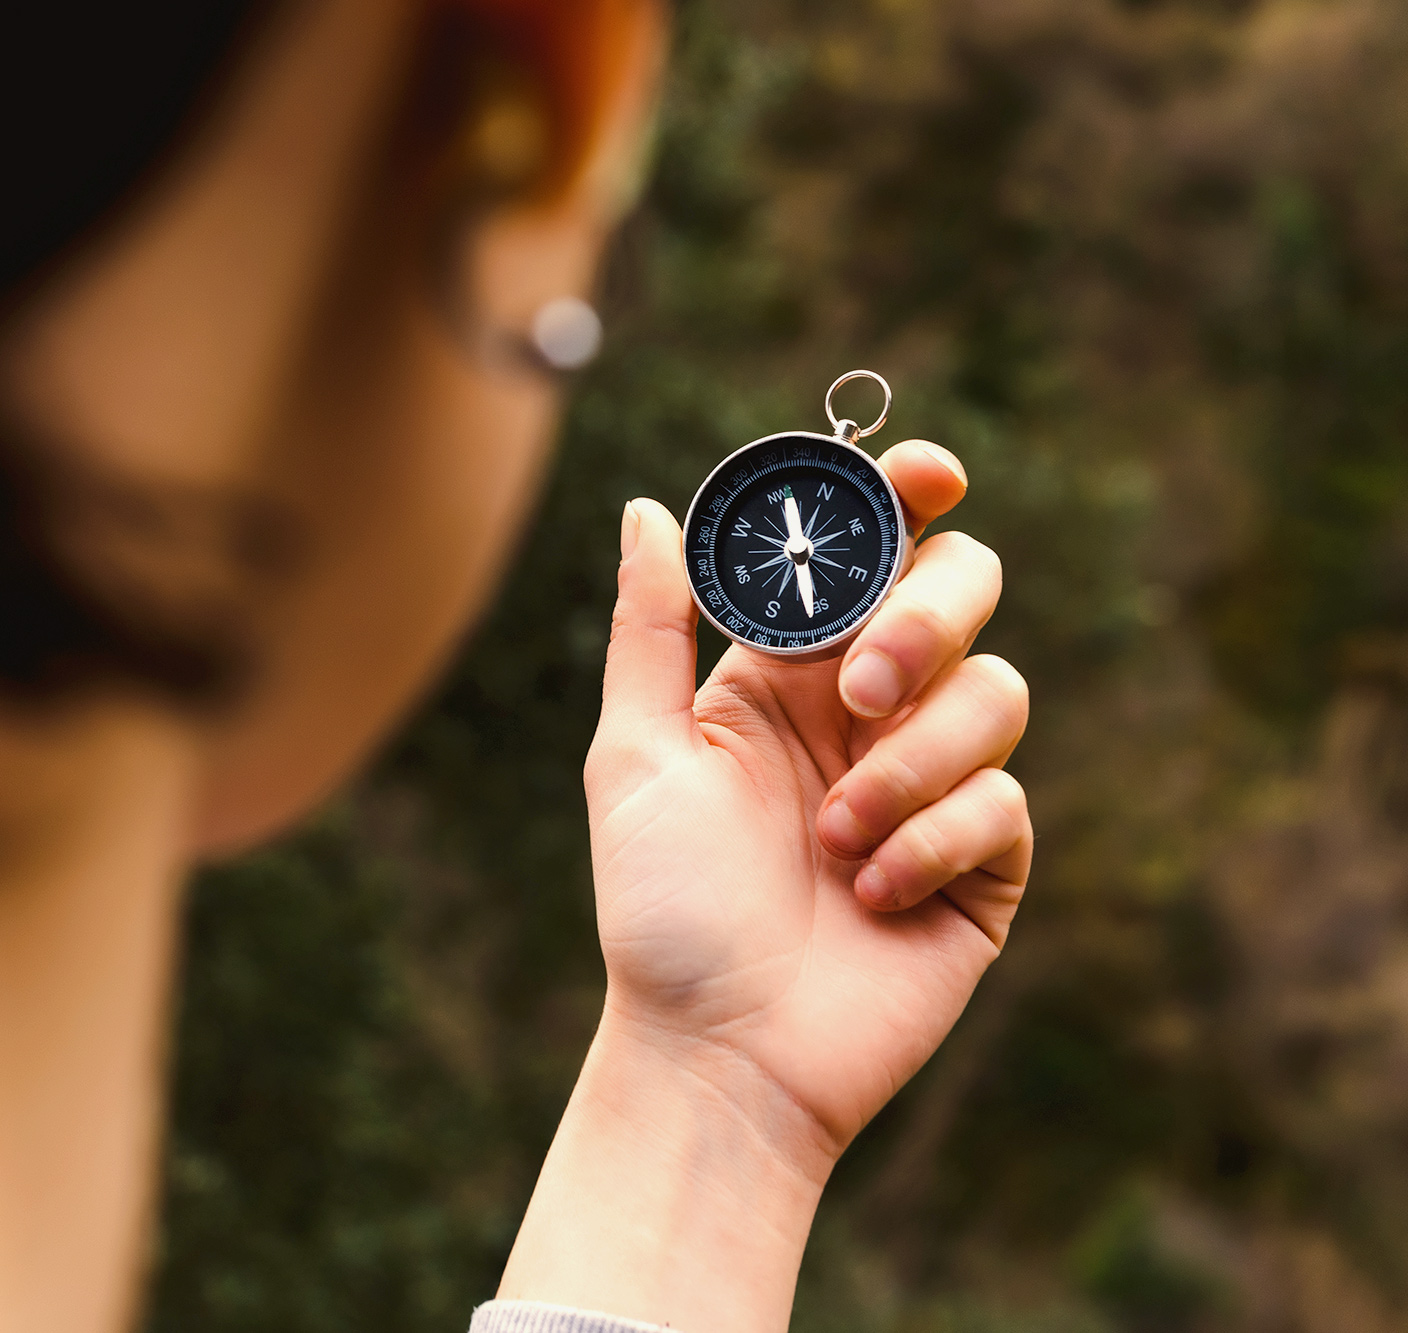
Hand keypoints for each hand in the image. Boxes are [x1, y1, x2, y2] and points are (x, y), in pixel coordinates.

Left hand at [497, 442, 1028, 1331]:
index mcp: (785, 676)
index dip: (903, 497)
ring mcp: (932, 785)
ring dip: (910, 766)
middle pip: (962, 591)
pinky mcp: (983, 864)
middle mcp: (866, 715)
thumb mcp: (633, 758)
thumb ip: (651, 629)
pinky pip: (1005, 802)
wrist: (719, 1053)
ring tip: (832, 844)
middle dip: (924, 620)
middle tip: (860, 689)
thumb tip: (644, 509)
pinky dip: (933, 841)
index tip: (927, 474)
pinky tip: (869, 896)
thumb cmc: (661, 912)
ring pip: (997, 694)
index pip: (866, 554)